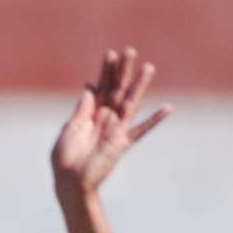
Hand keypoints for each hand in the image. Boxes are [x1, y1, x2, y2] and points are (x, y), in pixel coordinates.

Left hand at [51, 47, 170, 193]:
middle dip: (123, 71)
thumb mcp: (70, 128)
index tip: (111, 54)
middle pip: (117, 90)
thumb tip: (89, 87)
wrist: (69, 182)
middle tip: (130, 50)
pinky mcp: (122, 143)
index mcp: (90, 114)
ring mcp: (115, 130)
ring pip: (130, 103)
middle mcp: (105, 119)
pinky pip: (141, 130)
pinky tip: (168, 108)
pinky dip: (155, 120)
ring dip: (139, 85)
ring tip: (148, 67)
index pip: (101, 88)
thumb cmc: (64, 159)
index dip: (106, 72)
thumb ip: (82, 109)